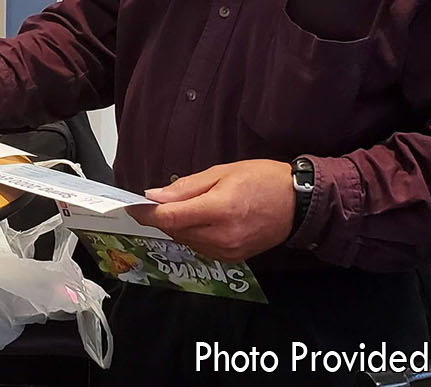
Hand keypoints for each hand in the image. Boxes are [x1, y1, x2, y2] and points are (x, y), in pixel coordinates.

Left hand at [126, 159, 295, 262]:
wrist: (298, 204)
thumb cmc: (263, 180)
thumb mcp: (222, 172)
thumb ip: (186, 186)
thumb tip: (155, 195)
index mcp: (219, 210)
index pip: (170, 218)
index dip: (146, 214)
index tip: (132, 207)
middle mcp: (221, 236)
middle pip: (175, 231)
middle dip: (164, 218)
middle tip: (161, 201)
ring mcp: (228, 251)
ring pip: (187, 242)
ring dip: (179, 227)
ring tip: (189, 208)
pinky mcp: (234, 258)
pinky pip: (202, 248)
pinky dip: (195, 235)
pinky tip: (203, 221)